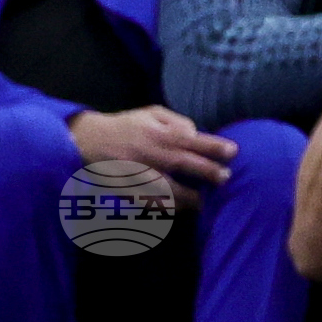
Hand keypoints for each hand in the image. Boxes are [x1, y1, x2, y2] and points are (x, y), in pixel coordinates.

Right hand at [69, 103, 233, 191]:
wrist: (88, 142)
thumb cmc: (127, 125)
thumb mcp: (152, 113)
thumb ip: (176, 121)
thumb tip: (197, 133)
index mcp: (157, 133)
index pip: (192, 140)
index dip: (214, 147)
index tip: (234, 152)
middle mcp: (149, 154)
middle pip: (183, 164)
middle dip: (208, 172)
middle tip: (226, 178)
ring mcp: (137, 174)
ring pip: (167, 189)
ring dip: (188, 197)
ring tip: (202, 201)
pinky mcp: (126, 191)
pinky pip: (149, 203)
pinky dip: (165, 207)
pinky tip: (178, 208)